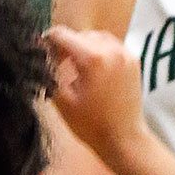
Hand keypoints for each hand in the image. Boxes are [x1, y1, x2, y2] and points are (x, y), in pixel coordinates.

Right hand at [45, 25, 149, 172]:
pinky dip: (99, 51)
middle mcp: (111, 50)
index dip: (47, 40)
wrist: (124, 139)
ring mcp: (125, 53)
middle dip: (66, 46)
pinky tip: (93, 69)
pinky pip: (111, 45)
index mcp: (92, 58)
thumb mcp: (61, 99)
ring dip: (83, 46)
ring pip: (96, 37)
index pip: (62, 34)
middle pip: (79, 34)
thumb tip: (41, 55)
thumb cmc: (90, 124)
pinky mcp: (134, 60)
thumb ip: (49, 72)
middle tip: (57, 64)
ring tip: (76, 67)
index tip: (40, 51)